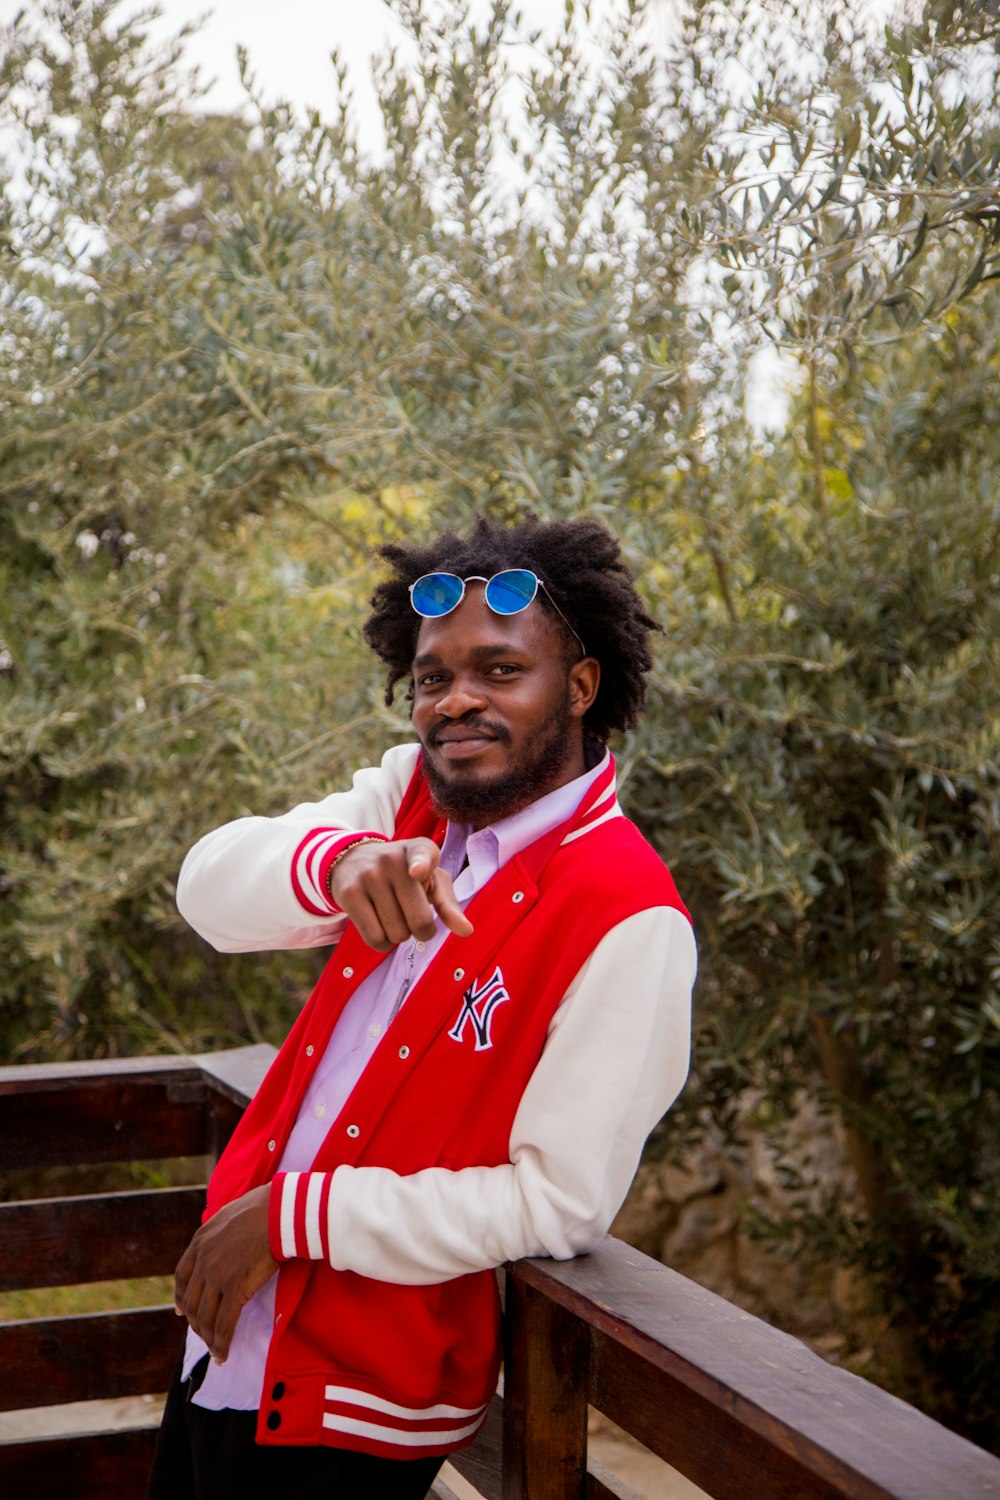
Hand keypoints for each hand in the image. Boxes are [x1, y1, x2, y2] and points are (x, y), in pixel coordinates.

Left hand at [174, 1184, 276, 1363]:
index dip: (181, 1298)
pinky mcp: (235, 1289)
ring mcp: (217, 1276)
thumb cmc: (264, 1209)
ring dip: (209, 1338)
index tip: (182, 1312)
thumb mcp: (230, 1215)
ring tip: (216, 1350)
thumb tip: (225, 1237)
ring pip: (205, 1317)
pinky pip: (224, 1324)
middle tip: (205, 1336)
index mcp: (200, 1241)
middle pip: (192, 1302)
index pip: (182, 1277)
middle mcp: (203, 1260)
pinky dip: (222, 1343)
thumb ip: (220, 1232)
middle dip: (197, 1324)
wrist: (279, 1211)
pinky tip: (224, 1354)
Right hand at [330, 836, 472, 951]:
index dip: (421, 865)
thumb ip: (449, 904)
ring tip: (393, 914)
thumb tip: (467, 931)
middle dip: (421, 929)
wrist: (354, 860)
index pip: (421, 855)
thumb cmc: (404, 874)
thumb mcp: (430, 880)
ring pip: (397, 934)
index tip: (416, 872)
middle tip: (412, 915)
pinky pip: (375, 938)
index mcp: (419, 849)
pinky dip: (383, 943)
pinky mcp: (349, 894)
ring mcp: (368, 876)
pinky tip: (380, 925)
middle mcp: (391, 859)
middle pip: (419, 921)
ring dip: (400, 935)